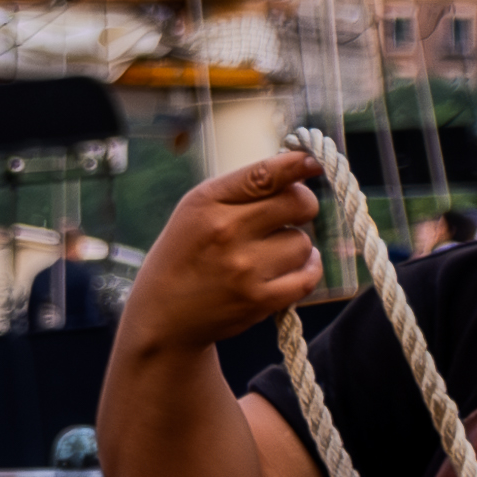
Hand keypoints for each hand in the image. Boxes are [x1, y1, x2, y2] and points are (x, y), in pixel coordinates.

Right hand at [107, 156, 331, 358]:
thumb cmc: (186, 253)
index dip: (297, 164)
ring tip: (276, 250)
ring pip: (304, 242)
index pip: (265, 174)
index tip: (313, 161)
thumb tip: (299, 168)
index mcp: (207, 202)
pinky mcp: (258, 301)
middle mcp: (226, 231)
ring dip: (297, 244)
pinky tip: (294, 266)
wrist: (164, 315)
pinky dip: (307, 269)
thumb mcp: (197, 209)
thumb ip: (242, 188)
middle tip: (293, 212)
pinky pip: (307, 276)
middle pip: (297, 203)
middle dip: (302, 204)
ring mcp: (244, 269)